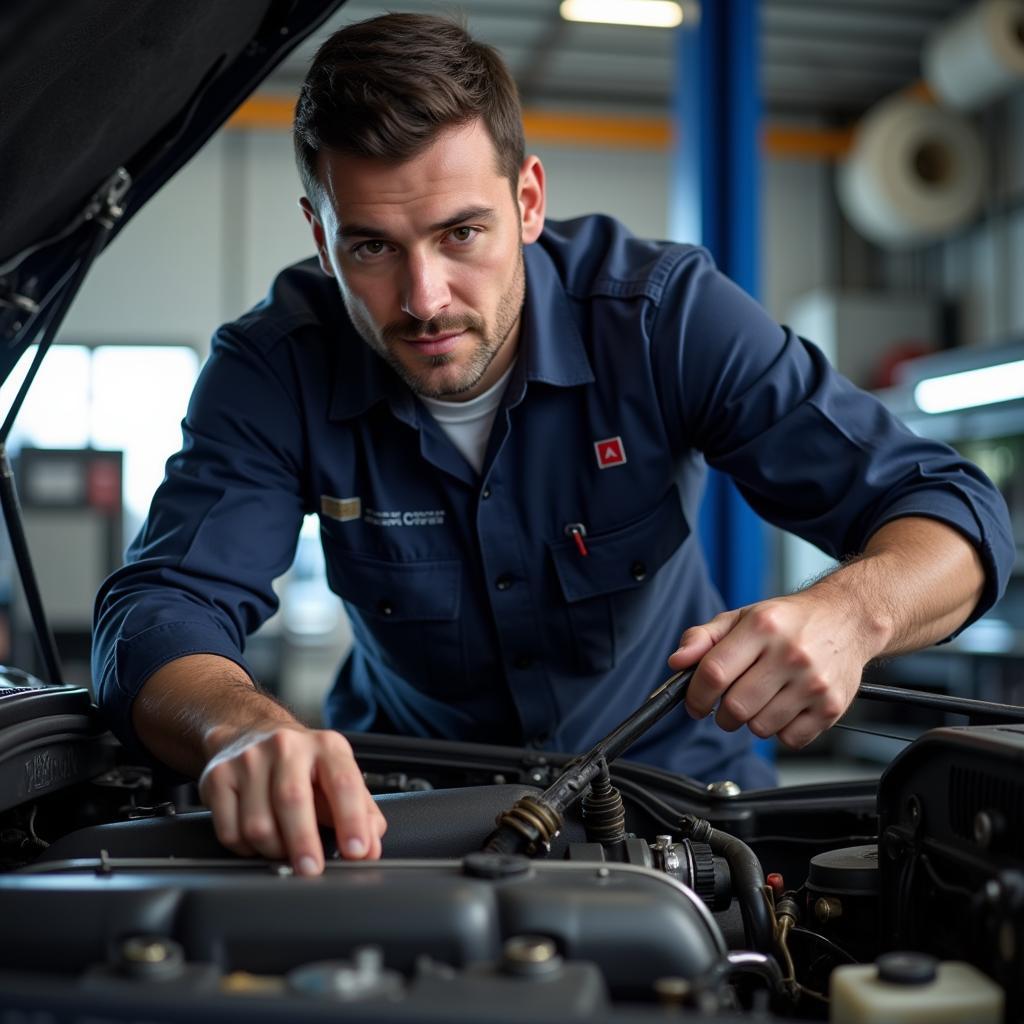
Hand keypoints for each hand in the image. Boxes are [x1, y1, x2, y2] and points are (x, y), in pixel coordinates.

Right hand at [198, 724, 386, 875]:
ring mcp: (248, 760)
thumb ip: (362, 813)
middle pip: (293, 800)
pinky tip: (258, 842)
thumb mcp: (337, 778)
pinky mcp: (217, 777)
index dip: (352, 820)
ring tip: (285, 850)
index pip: (343, 782)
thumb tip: (370, 848)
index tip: (357, 852)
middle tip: (312, 870)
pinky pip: (230, 832)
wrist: (250, 734)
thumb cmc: (302, 766)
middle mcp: (287, 747)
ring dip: (275, 850)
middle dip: (305, 843)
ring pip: (258, 824)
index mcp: (325, 747)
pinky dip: (247, 849)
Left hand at [667, 592, 877, 749]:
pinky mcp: (831, 706)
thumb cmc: (789, 621)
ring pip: (760, 727)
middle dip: (721, 713)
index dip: (695, 695)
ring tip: (760, 700)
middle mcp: (790, 653)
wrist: (847, 619)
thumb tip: (678, 662)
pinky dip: (779, 731)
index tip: (695, 703)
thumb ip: (703, 638)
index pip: (714, 672)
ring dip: (751, 721)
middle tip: (727, 704)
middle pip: (735, 707)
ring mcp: (813, 682)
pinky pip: (789, 739)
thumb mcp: (742, 617)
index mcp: (762, 626)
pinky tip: (784, 707)